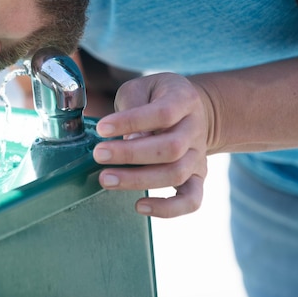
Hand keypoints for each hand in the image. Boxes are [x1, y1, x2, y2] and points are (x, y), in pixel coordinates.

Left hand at [93, 72, 210, 217]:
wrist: (193, 111)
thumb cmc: (157, 98)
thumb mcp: (142, 88)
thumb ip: (133, 106)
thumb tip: (127, 139)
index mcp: (184, 100)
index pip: (163, 113)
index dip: (131, 122)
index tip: (102, 128)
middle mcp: (195, 130)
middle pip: (170, 148)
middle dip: (131, 155)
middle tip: (99, 155)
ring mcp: (199, 156)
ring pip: (176, 174)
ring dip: (139, 180)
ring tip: (106, 179)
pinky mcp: (197, 177)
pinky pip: (191, 200)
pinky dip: (168, 209)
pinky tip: (140, 206)